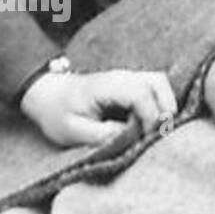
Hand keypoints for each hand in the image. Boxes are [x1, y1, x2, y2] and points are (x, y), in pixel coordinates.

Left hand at [19, 68, 176, 147]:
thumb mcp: (72, 131)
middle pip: (158, 82)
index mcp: (107, 86)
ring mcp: (129, 77)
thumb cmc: (58, 113)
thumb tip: (129, 135)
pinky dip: (160, 103)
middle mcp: (123, 76)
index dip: (150, 116)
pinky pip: (155, 88)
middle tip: (157, 133)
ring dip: (166, 104)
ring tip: (156, 128)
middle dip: (166, 108)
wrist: (48, 95)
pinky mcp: (131, 83)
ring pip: (160, 82)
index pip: (140, 94)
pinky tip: (151, 122)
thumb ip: (101, 135)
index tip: (144, 137)